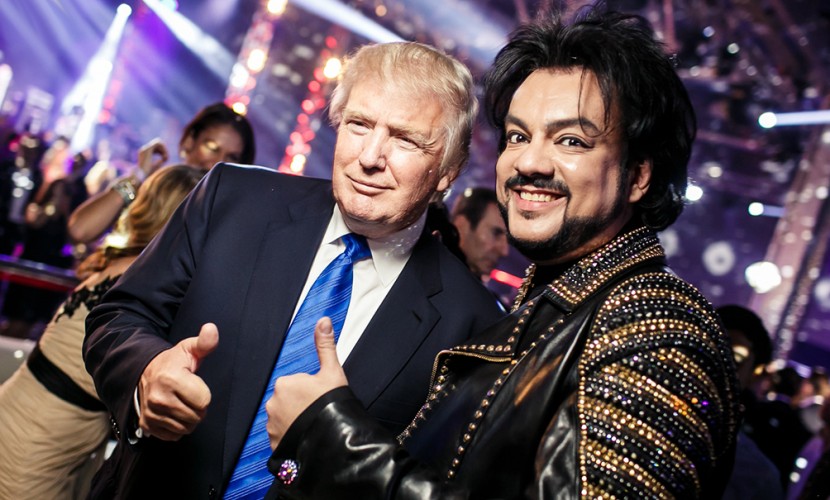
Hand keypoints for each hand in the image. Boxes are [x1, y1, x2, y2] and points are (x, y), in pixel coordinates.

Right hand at [136, 138, 168, 178]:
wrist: (142, 176)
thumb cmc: (148, 175)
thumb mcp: (156, 167)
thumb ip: (160, 161)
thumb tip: (164, 157)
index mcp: (145, 154)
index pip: (156, 147)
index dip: (163, 151)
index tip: (165, 159)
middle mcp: (144, 150)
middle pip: (158, 143)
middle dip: (164, 150)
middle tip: (166, 158)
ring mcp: (145, 149)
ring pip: (158, 142)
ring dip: (164, 150)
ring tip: (165, 158)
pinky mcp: (147, 150)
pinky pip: (158, 144)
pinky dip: (163, 149)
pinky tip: (164, 157)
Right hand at [137, 323, 218, 440]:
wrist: (143, 374)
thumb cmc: (172, 363)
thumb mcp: (189, 349)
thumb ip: (204, 342)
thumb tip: (211, 329)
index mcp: (171, 379)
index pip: (204, 401)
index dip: (204, 394)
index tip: (194, 385)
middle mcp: (158, 398)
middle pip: (196, 417)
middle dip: (198, 408)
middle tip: (189, 396)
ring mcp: (151, 413)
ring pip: (186, 429)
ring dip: (189, 419)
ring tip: (182, 403)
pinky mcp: (147, 425)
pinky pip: (174, 436)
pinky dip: (177, 428)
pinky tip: (173, 413)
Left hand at [266, 317, 346, 448]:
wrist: (332, 440)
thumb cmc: (332, 405)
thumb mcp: (332, 372)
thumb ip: (325, 346)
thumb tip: (323, 320)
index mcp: (285, 383)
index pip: (297, 383)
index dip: (311, 390)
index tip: (321, 398)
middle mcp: (273, 403)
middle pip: (289, 400)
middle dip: (301, 405)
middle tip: (318, 411)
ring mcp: (272, 424)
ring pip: (284, 418)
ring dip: (295, 421)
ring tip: (312, 425)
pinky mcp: (274, 442)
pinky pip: (282, 435)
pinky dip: (291, 435)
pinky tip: (305, 437)